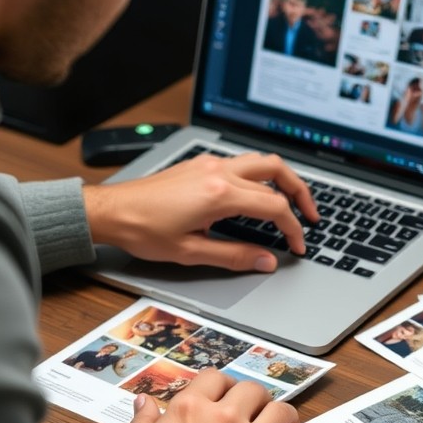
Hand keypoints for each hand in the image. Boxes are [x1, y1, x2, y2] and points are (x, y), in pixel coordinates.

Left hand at [83, 152, 318, 271]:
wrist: (112, 210)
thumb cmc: (143, 230)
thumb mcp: (191, 252)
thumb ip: (235, 255)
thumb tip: (266, 261)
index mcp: (220, 194)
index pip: (275, 206)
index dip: (293, 228)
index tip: (297, 246)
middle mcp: (219, 172)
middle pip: (276, 170)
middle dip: (300, 191)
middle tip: (311, 214)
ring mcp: (209, 164)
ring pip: (260, 161)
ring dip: (281, 179)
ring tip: (291, 201)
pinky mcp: (200, 164)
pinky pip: (242, 163)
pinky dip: (260, 176)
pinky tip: (257, 195)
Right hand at [111, 370, 318, 422]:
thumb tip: (144, 402)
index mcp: (192, 409)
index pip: (215, 378)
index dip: (220, 384)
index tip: (223, 393)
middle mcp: (226, 419)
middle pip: (252, 390)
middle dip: (252, 397)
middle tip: (253, 409)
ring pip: (281, 411)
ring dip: (283, 414)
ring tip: (282, 422)